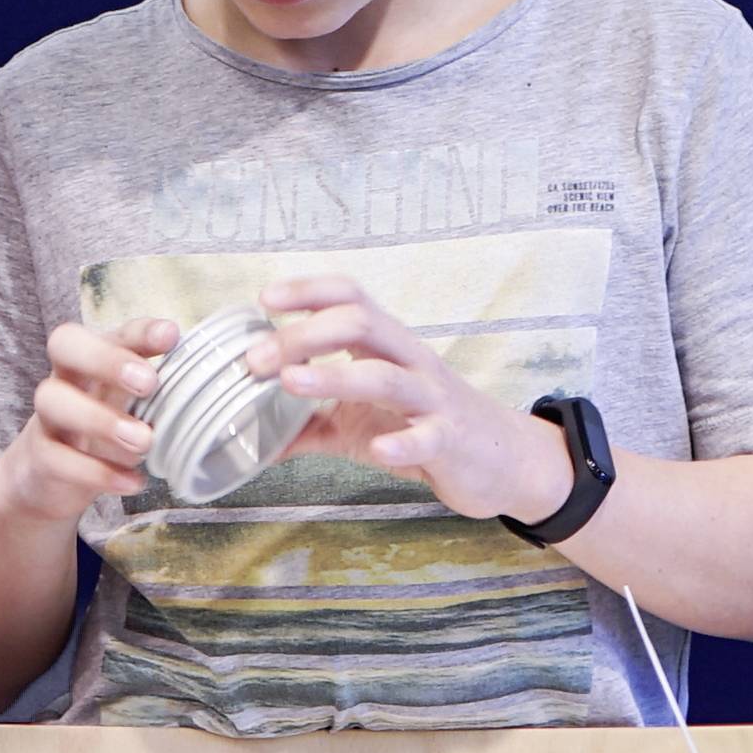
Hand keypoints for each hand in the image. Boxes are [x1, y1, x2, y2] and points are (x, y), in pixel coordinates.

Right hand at [0, 315, 178, 529]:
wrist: (47, 478)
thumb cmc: (101, 428)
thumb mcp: (129, 406)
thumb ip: (159, 394)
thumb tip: (216, 389)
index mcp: (93, 358)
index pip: (109, 331)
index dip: (138, 331)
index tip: (171, 336)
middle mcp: (64, 378)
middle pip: (65, 346)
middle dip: (107, 359)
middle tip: (148, 383)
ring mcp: (46, 417)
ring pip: (54, 401)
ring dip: (101, 420)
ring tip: (143, 442)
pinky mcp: (39, 458)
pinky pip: (59, 459)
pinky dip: (98, 472)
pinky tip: (133, 482)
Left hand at [260, 273, 569, 524]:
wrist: (501, 461)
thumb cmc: (425, 430)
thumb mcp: (359, 425)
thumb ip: (309, 425)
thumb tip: (252, 438)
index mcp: (387, 348)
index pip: (350, 297)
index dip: (309, 290)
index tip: (265, 299)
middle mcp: (411, 362)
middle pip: (361, 323)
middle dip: (306, 333)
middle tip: (258, 358)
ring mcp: (433, 400)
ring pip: (387, 376)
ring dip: (335, 377)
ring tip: (291, 382)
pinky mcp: (451, 440)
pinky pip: (428, 436)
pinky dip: (402, 442)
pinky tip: (379, 451)